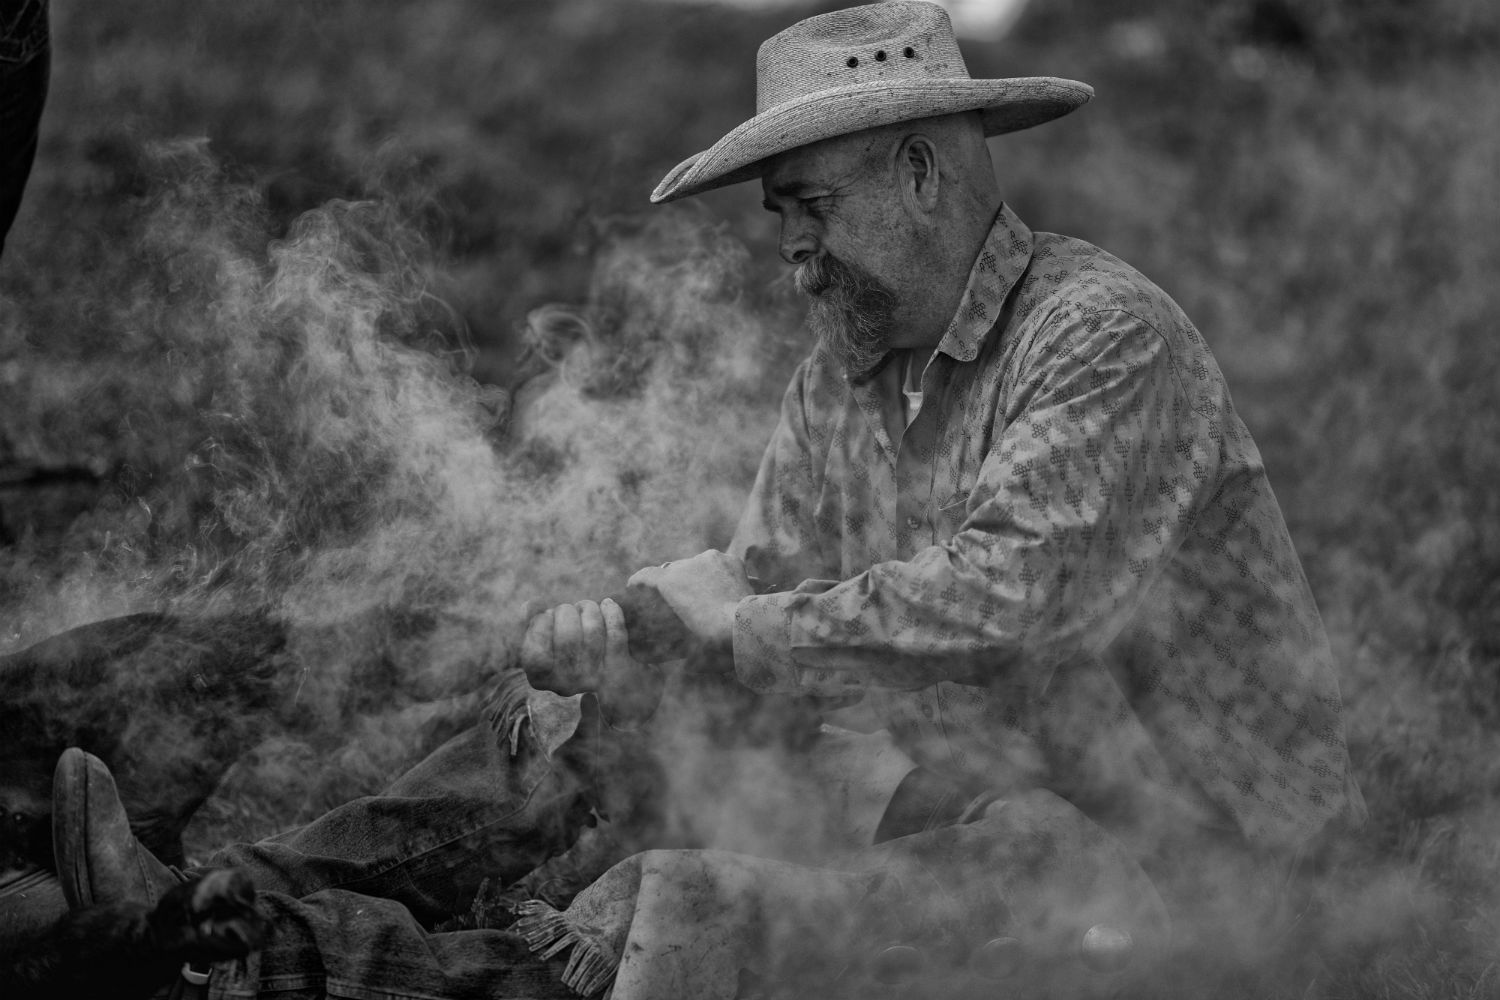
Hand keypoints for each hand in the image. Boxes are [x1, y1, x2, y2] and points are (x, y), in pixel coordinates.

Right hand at [518, 598, 662, 725]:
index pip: (536, 649)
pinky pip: (616, 634)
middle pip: (567, 636)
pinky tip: (607, 604)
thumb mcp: (537, 637)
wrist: (601, 673)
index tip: (546, 616)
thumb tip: (529, 607)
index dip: (540, 623)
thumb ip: (528, 621)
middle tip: (567, 611)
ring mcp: (594, 677)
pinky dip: (612, 613)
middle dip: (565, 611)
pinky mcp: (617, 668)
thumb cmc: (559, 646)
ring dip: (588, 608)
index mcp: (539, 678)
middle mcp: (565, 684)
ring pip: (593, 630)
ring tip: (585, 608)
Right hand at [627, 549, 751, 650]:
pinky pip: (717, 565)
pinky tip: (724, 590)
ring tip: (706, 597)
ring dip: (696, 578)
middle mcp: (685, 564)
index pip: (643, 576)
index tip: (635, 591)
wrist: (748, 628)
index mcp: (667, 582)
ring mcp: (709, 559)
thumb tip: (668, 658)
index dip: (637, 584)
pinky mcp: (730, 560)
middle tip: (681, 602)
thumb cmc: (714, 644)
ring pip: (695, 565)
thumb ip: (671, 647)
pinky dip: (718, 575)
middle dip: (673, 584)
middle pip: (671, 571)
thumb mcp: (687, 654)